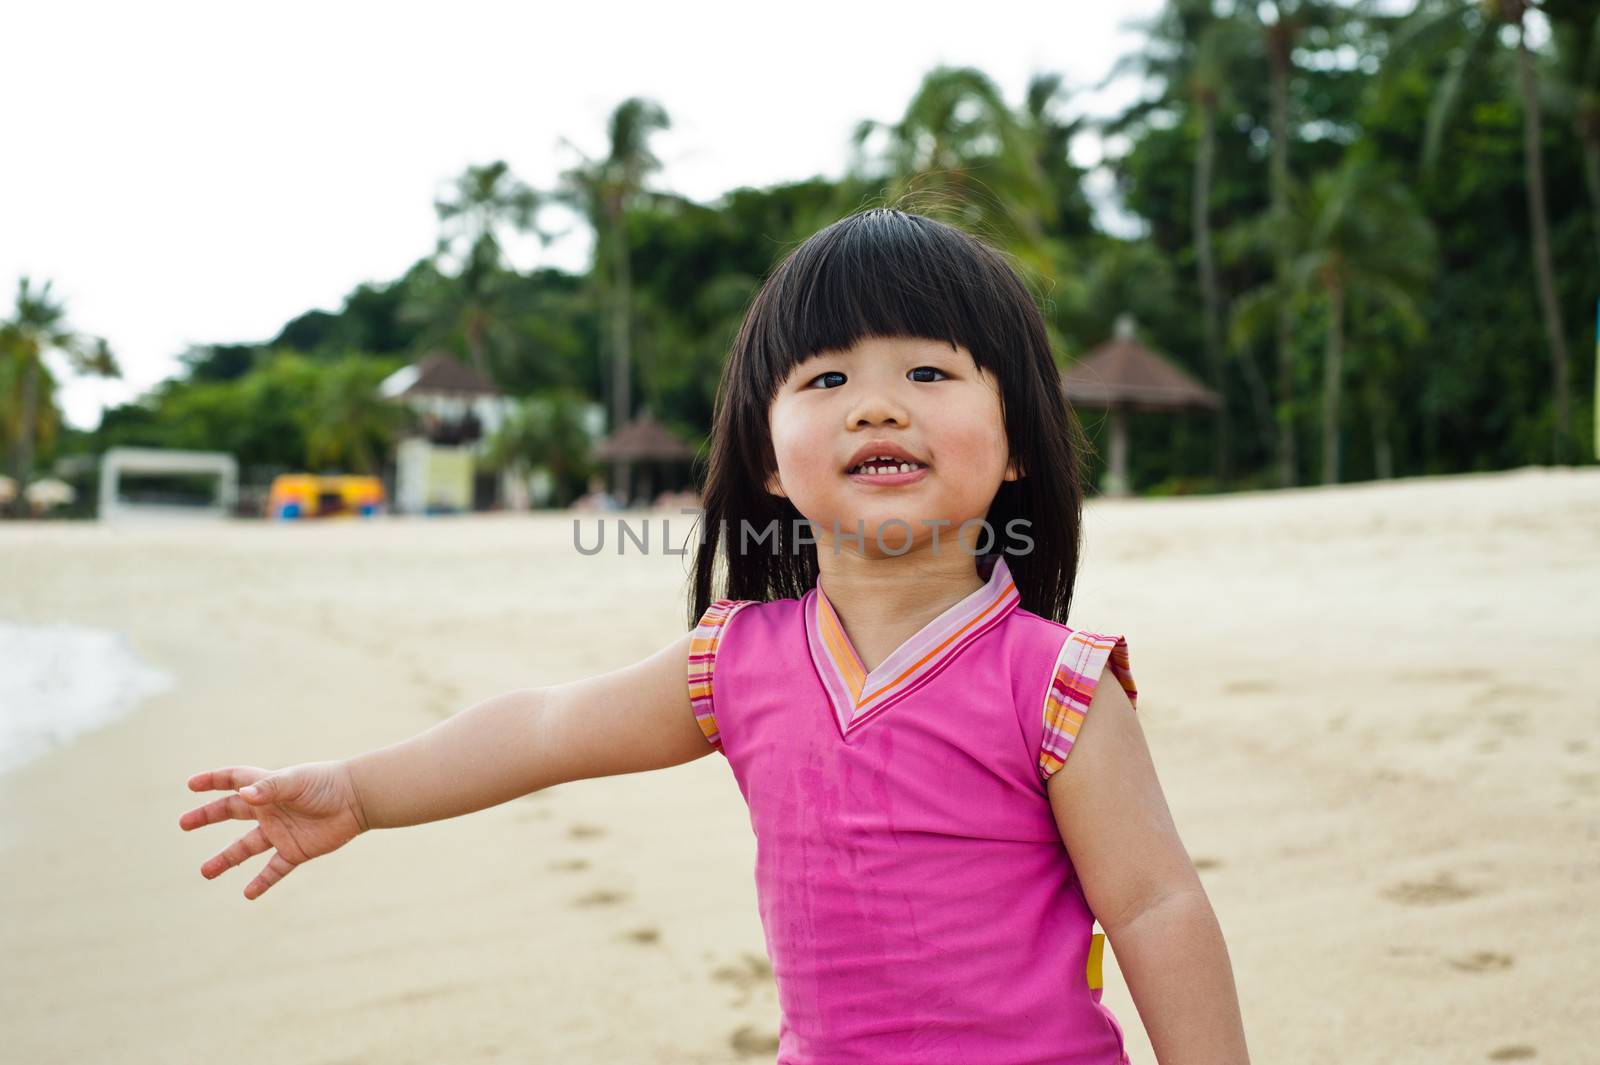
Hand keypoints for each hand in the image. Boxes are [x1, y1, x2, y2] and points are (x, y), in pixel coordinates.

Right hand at [179, 760, 368, 899]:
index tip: (191, 785)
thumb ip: (270, 788)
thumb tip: (242, 796)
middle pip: (231, 812)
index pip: (233, 780)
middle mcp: (270, 810)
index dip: (213, 781)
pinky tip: (248, 894)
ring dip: (226, 859)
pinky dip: (262, 882)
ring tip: (205, 872)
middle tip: (183, 823)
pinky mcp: (296, 851)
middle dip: (207, 817)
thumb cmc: (327, 784)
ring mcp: (281, 832)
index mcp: (267, 789)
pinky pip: (274, 869)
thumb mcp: (296, 782)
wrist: (358, 800)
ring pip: (246, 848)